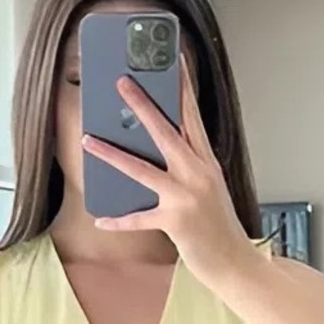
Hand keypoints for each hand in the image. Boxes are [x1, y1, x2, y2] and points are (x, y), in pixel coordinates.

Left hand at [80, 61, 251, 284]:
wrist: (235, 263)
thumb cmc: (219, 226)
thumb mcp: (208, 187)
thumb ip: (188, 165)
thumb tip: (157, 148)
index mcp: (207, 162)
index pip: (192, 116)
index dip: (183, 87)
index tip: (173, 61)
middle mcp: (198, 174)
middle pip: (166, 132)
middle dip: (142, 105)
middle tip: (121, 83)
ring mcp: (188, 197)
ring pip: (143, 169)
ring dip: (112, 154)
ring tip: (88, 140)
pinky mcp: (177, 222)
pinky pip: (140, 219)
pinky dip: (120, 220)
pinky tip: (102, 219)